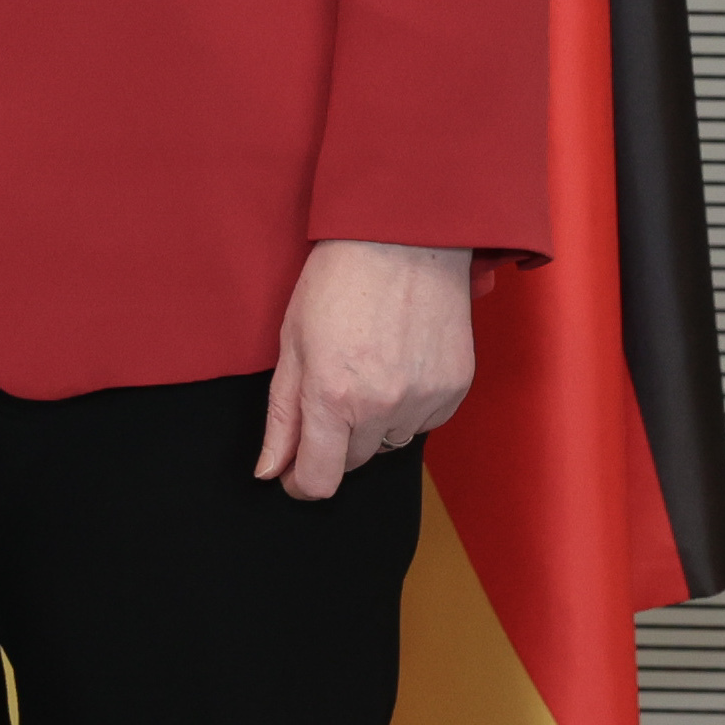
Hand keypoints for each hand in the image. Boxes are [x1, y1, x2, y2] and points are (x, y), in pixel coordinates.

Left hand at [257, 238, 475, 501]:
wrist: (404, 240)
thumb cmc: (338, 281)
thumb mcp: (291, 343)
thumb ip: (282, 416)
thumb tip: (270, 470)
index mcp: (332, 396)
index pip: (320, 479)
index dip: (302, 484)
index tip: (294, 475)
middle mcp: (382, 407)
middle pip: (355, 462)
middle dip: (336, 441)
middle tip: (331, 389)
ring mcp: (424, 400)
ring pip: (391, 441)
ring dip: (375, 422)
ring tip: (368, 366)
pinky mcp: (455, 390)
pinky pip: (424, 421)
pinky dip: (408, 405)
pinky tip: (398, 362)